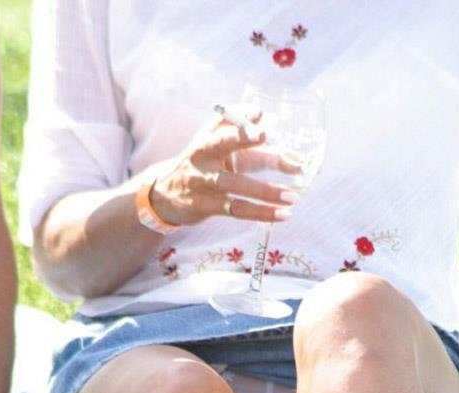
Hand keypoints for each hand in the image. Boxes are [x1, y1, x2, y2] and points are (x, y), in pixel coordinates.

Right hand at [149, 104, 301, 226]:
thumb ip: (239, 131)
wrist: (165, 194)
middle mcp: (202, 156)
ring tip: (293, 197)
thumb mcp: (213, 144)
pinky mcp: (204, 206)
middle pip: (221, 143)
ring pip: (236, 185)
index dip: (241, 118)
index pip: (223, 123)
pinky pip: (236, 209)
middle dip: (241, 138)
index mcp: (206, 138)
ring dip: (266, 191)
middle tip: (264, 135)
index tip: (260, 114)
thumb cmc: (202, 166)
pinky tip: (282, 214)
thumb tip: (262, 112)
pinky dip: (261, 212)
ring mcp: (202, 182)